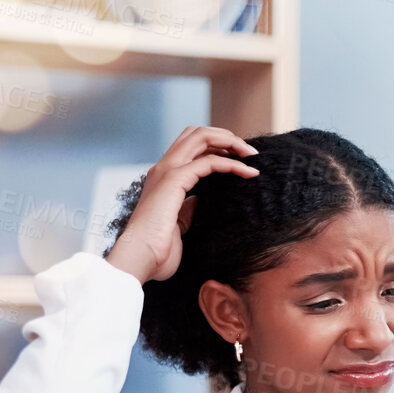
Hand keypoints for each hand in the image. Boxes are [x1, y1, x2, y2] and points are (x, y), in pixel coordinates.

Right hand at [104, 125, 258, 284]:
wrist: (140, 259)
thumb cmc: (158, 250)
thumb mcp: (178, 224)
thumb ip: (187, 208)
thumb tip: (199, 200)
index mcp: (164, 177)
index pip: (191, 146)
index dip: (217, 146)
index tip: (242, 159)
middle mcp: (163, 168)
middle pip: (196, 133)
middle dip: (226, 136)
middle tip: (250, 152)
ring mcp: (166, 171)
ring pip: (201, 137)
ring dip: (232, 142)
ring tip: (253, 156)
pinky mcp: (174, 180)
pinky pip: (209, 162)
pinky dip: (232, 163)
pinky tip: (250, 173)